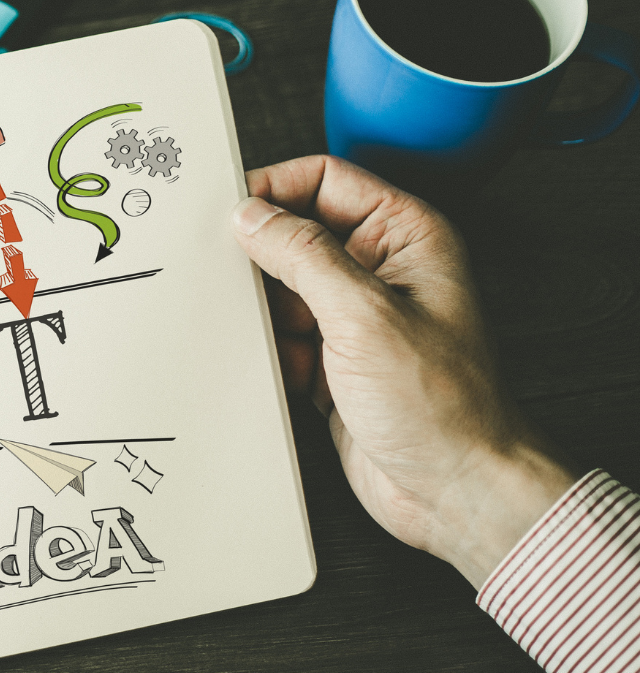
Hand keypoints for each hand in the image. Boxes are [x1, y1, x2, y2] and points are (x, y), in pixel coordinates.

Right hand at [230, 156, 577, 586]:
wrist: (455, 492)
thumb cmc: (443, 405)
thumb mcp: (364, 315)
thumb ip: (303, 255)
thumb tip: (252, 216)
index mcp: (405, 237)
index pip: (325, 180)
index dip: (274, 188)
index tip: (227, 208)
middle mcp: (380, 270)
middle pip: (296, 233)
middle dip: (257, 252)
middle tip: (218, 266)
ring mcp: (355, 318)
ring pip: (282, 288)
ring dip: (258, 306)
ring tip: (247, 325)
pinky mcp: (334, 363)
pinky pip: (280, 337)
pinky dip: (265, 348)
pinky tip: (267, 364)